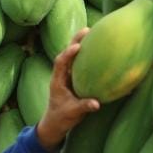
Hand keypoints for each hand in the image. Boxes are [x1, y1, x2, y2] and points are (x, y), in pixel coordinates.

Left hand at [35, 28, 100, 150]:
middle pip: (66, 53)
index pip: (60, 62)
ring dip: (81, 43)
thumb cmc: (61, 117)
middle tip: (87, 29)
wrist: (55, 123)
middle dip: (75, 40)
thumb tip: (97, 103)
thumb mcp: (73, 113)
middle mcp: (61, 75)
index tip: (78, 47)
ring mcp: (66, 75)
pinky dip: (86, 54)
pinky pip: (79, 63)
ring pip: (72, 56)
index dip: (68, 53)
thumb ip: (84, 107)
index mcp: (57, 81)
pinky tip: (96, 47)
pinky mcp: (73, 78)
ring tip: (92, 31)